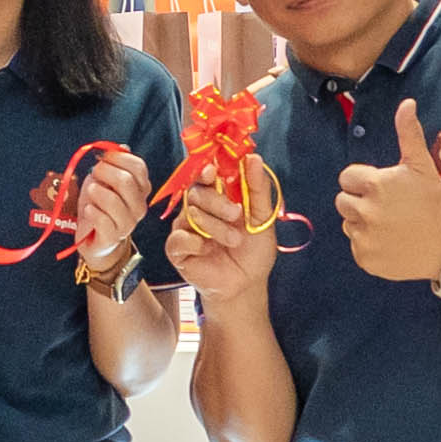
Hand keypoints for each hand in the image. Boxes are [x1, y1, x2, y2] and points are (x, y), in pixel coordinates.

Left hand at [59, 148, 152, 276]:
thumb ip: (114, 164)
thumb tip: (123, 147)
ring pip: (113, 200)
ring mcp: (128, 223)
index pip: (138, 167)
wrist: (94, 237)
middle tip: (93, 173)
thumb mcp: (105, 180)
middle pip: (126, 181)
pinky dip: (91, 211)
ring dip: (96, 192)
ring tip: (90, 192)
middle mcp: (139, 206)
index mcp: (141, 189)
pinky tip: (89, 209)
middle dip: (104, 172)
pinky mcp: (113, 236)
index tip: (102, 157)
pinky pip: (102, 219)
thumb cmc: (99, 205)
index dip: (118, 158)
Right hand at [161, 175, 266, 296]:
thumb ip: (258, 188)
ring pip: (190, 214)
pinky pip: (179, 237)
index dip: (206, 169)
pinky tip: (207, 250)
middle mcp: (199, 208)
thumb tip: (254, 158)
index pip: (206, 174)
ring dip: (215, 227)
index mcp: (219, 196)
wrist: (247, 284)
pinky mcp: (177, 249)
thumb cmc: (253, 250)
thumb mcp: (263, 217)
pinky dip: (195, 242)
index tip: (212, 169)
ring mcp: (186, 228)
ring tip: (234, 241)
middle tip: (236, 215)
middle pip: (196, 192)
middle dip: (217, 201)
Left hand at [338, 137, 440, 284]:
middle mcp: (365, 212)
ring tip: (390, 224)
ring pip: (348, 223)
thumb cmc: (435, 204)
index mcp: (375, 185)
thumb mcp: (422, 167)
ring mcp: (364, 238)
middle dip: (360, 201)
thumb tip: (407, 103)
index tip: (382, 188)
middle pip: (343, 201)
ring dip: (363, 223)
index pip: (346, 177)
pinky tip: (390, 241)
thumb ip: (409, 134)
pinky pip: (356, 246)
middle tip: (387, 207)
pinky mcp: (365, 258)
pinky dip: (368, 244)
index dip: (363, 181)